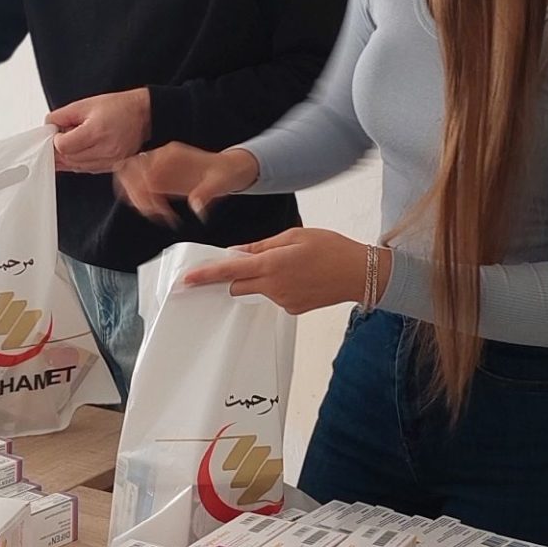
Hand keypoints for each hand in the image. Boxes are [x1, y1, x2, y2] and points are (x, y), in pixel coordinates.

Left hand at [48, 88, 150, 173]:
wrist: (143, 115)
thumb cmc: (119, 107)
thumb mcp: (86, 104)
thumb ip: (62, 115)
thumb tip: (48, 125)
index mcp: (96, 132)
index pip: (63, 146)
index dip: (56, 140)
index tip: (58, 133)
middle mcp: (105, 150)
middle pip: (68, 159)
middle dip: (60, 150)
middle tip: (61, 137)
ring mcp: (110, 161)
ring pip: (77, 167)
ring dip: (68, 158)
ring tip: (73, 143)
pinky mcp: (112, 167)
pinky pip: (88, 170)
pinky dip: (79, 163)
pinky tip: (80, 152)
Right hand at [115, 141, 258, 223]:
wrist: (229, 170)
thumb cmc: (225, 172)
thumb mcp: (220, 182)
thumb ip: (206, 193)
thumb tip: (196, 207)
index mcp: (172, 154)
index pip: (142, 166)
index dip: (143, 188)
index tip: (155, 206)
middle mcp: (162, 158)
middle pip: (129, 171)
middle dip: (135, 194)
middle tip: (152, 211)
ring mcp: (159, 167)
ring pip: (130, 179)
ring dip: (136, 198)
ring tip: (155, 213)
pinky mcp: (160, 178)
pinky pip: (139, 187)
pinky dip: (143, 201)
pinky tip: (158, 212)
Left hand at [183, 230, 392, 315]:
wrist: (359, 274)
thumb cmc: (331, 249)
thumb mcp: (294, 236)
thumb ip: (262, 246)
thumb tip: (238, 252)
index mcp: (272, 265)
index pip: (229, 270)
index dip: (206, 275)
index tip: (187, 280)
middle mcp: (274, 287)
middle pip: (238, 284)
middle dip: (236, 275)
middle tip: (251, 261)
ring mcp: (283, 301)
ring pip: (259, 289)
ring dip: (264, 278)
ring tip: (293, 264)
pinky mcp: (293, 309)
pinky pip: (276, 296)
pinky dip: (280, 286)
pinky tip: (301, 277)